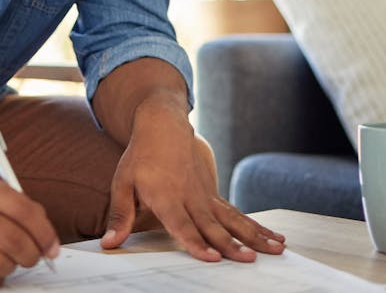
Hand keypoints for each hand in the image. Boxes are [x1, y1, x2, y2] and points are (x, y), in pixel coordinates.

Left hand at [100, 100, 285, 261]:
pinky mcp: (212, 193)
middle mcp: (188, 197)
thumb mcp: (122, 183)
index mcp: (165, 196)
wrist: (162, 125)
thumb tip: (109, 244)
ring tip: (275, 251)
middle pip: (211, 225)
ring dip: (253, 236)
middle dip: (231, 244)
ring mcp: (204, 195)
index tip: (212, 258)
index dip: (196, 242)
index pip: (181, 224)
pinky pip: (235, 213)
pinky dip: (255, 226)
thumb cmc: (140, 157)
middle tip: (248, 260)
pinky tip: (275, 238)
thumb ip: (120, 215)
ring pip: (231, 219)